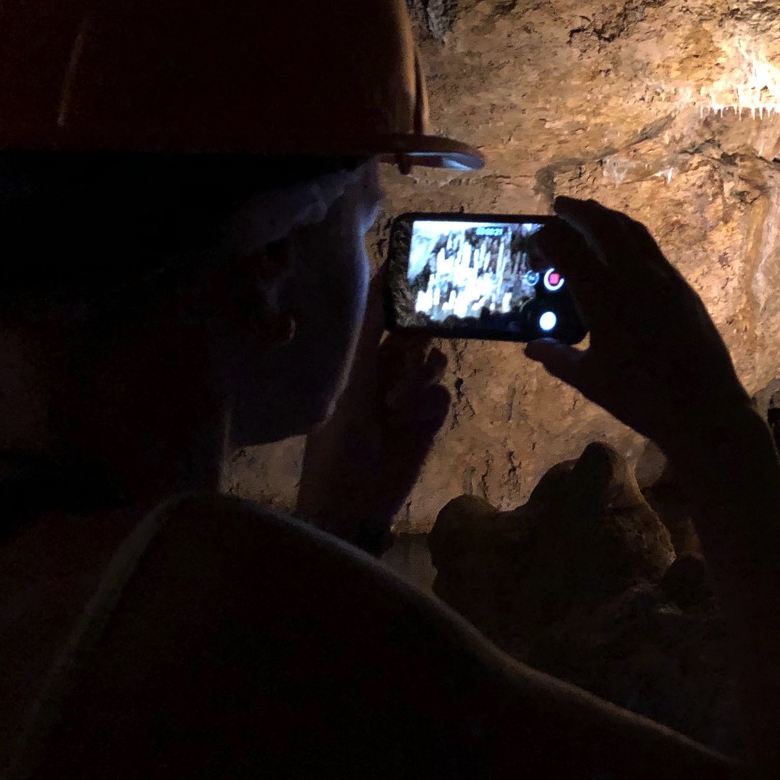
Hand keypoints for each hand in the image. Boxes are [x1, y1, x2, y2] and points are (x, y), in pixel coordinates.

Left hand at [297, 271, 449, 544]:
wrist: (353, 503)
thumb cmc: (337, 444)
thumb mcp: (351, 385)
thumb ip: (368, 335)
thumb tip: (378, 279)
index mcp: (357, 360)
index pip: (383, 317)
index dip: (400, 298)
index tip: (418, 276)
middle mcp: (384, 372)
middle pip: (416, 336)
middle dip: (414, 346)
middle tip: (407, 356)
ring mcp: (409, 396)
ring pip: (434, 364)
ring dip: (418, 380)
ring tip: (397, 407)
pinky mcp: (428, 420)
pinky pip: (442, 395)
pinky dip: (428, 406)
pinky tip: (410, 425)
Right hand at [525, 197, 751, 456]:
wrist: (703, 408)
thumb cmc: (640, 398)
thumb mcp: (590, 381)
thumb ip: (557, 358)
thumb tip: (532, 347)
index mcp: (604, 297)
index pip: (569, 249)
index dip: (549, 236)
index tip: (536, 233)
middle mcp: (634, 277)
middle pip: (603, 225)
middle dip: (579, 211)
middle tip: (560, 204)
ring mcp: (663, 278)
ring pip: (632, 230)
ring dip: (607, 216)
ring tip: (591, 213)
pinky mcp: (682, 287)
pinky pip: (651, 248)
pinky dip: (630, 235)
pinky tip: (625, 246)